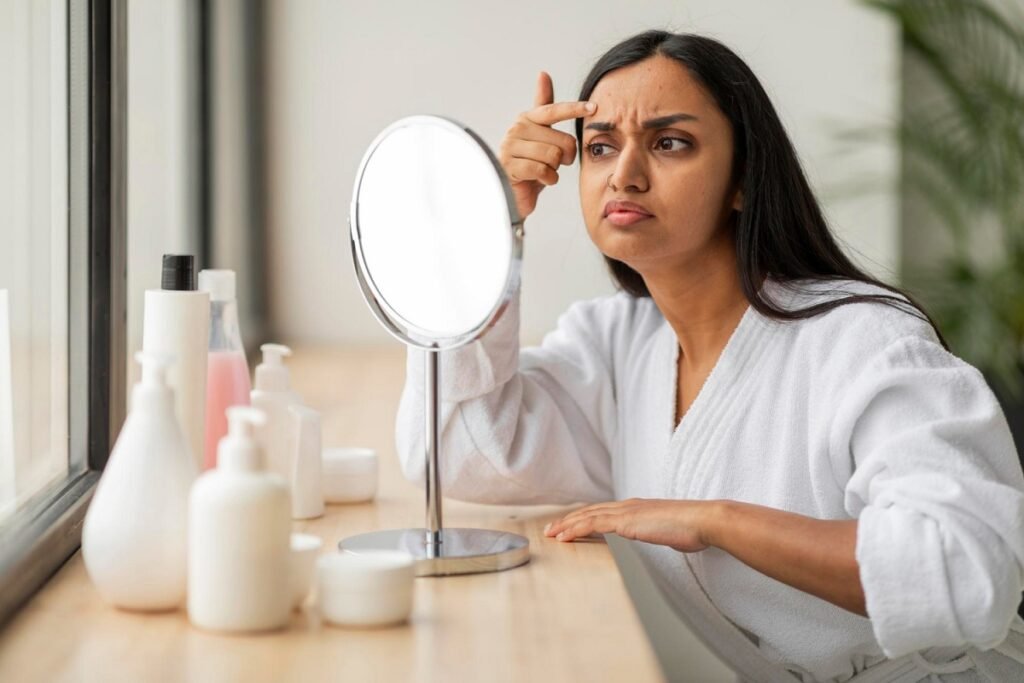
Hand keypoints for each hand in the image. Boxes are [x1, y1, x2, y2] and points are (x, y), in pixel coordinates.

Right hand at [498, 71, 594, 219]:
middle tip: (556, 163)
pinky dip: (548, 179)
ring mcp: (511, 147)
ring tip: (544, 171)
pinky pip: (543, 170)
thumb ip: (544, 106)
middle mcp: (517, 128)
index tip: (594, 108)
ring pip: (553, 156)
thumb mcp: (540, 134)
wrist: (513, 191)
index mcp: (527, 118)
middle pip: (561, 140)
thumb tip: (543, 73)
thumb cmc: (530, 162)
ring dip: (555, 169)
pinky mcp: (510, 166)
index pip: (554, 110)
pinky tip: (541, 180)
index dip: (575, 109)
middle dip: (565, 156)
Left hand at [543, 498, 715, 552]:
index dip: (585, 517)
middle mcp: (628, 506)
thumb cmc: (693, 528)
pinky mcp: (626, 521)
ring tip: (551, 534)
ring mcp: (626, 512)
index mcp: (637, 508)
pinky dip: (575, 530)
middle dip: (569, 520)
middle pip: (590, 511)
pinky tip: (564, 538)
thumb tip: (664, 536)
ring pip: (587, 516)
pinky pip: (593, 524)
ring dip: (566, 525)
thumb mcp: (671, 531)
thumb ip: (661, 531)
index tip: (570, 526)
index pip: (604, 511)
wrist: (703, 521)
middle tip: (551, 529)